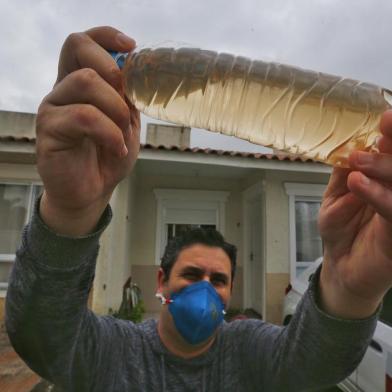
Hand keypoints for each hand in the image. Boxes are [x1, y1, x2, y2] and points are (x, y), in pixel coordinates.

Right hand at [36, 26, 139, 234]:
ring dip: (116, 108)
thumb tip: (134, 76)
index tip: (131, 46)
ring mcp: (53, 108)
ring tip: (123, 135)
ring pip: (86, 82)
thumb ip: (127, 100)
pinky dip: (110, 133)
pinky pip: (84, 117)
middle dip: (112, 67)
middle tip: (126, 97)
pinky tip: (118, 149)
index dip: (106, 36)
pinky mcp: (49, 131)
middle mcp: (63, 90)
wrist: (91, 191)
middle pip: (77, 47)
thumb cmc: (108, 157)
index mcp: (81, 85)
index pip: (83, 43)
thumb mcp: (126, 125)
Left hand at [318, 110, 391, 317]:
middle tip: (379, 133)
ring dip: (385, 168)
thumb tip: (350, 148)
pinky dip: (378, 195)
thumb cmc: (341, 231)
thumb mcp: (336, 198)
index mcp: (385, 183)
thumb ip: (343, 175)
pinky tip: (358, 183)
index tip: (386, 118)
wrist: (340, 267)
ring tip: (359, 161)